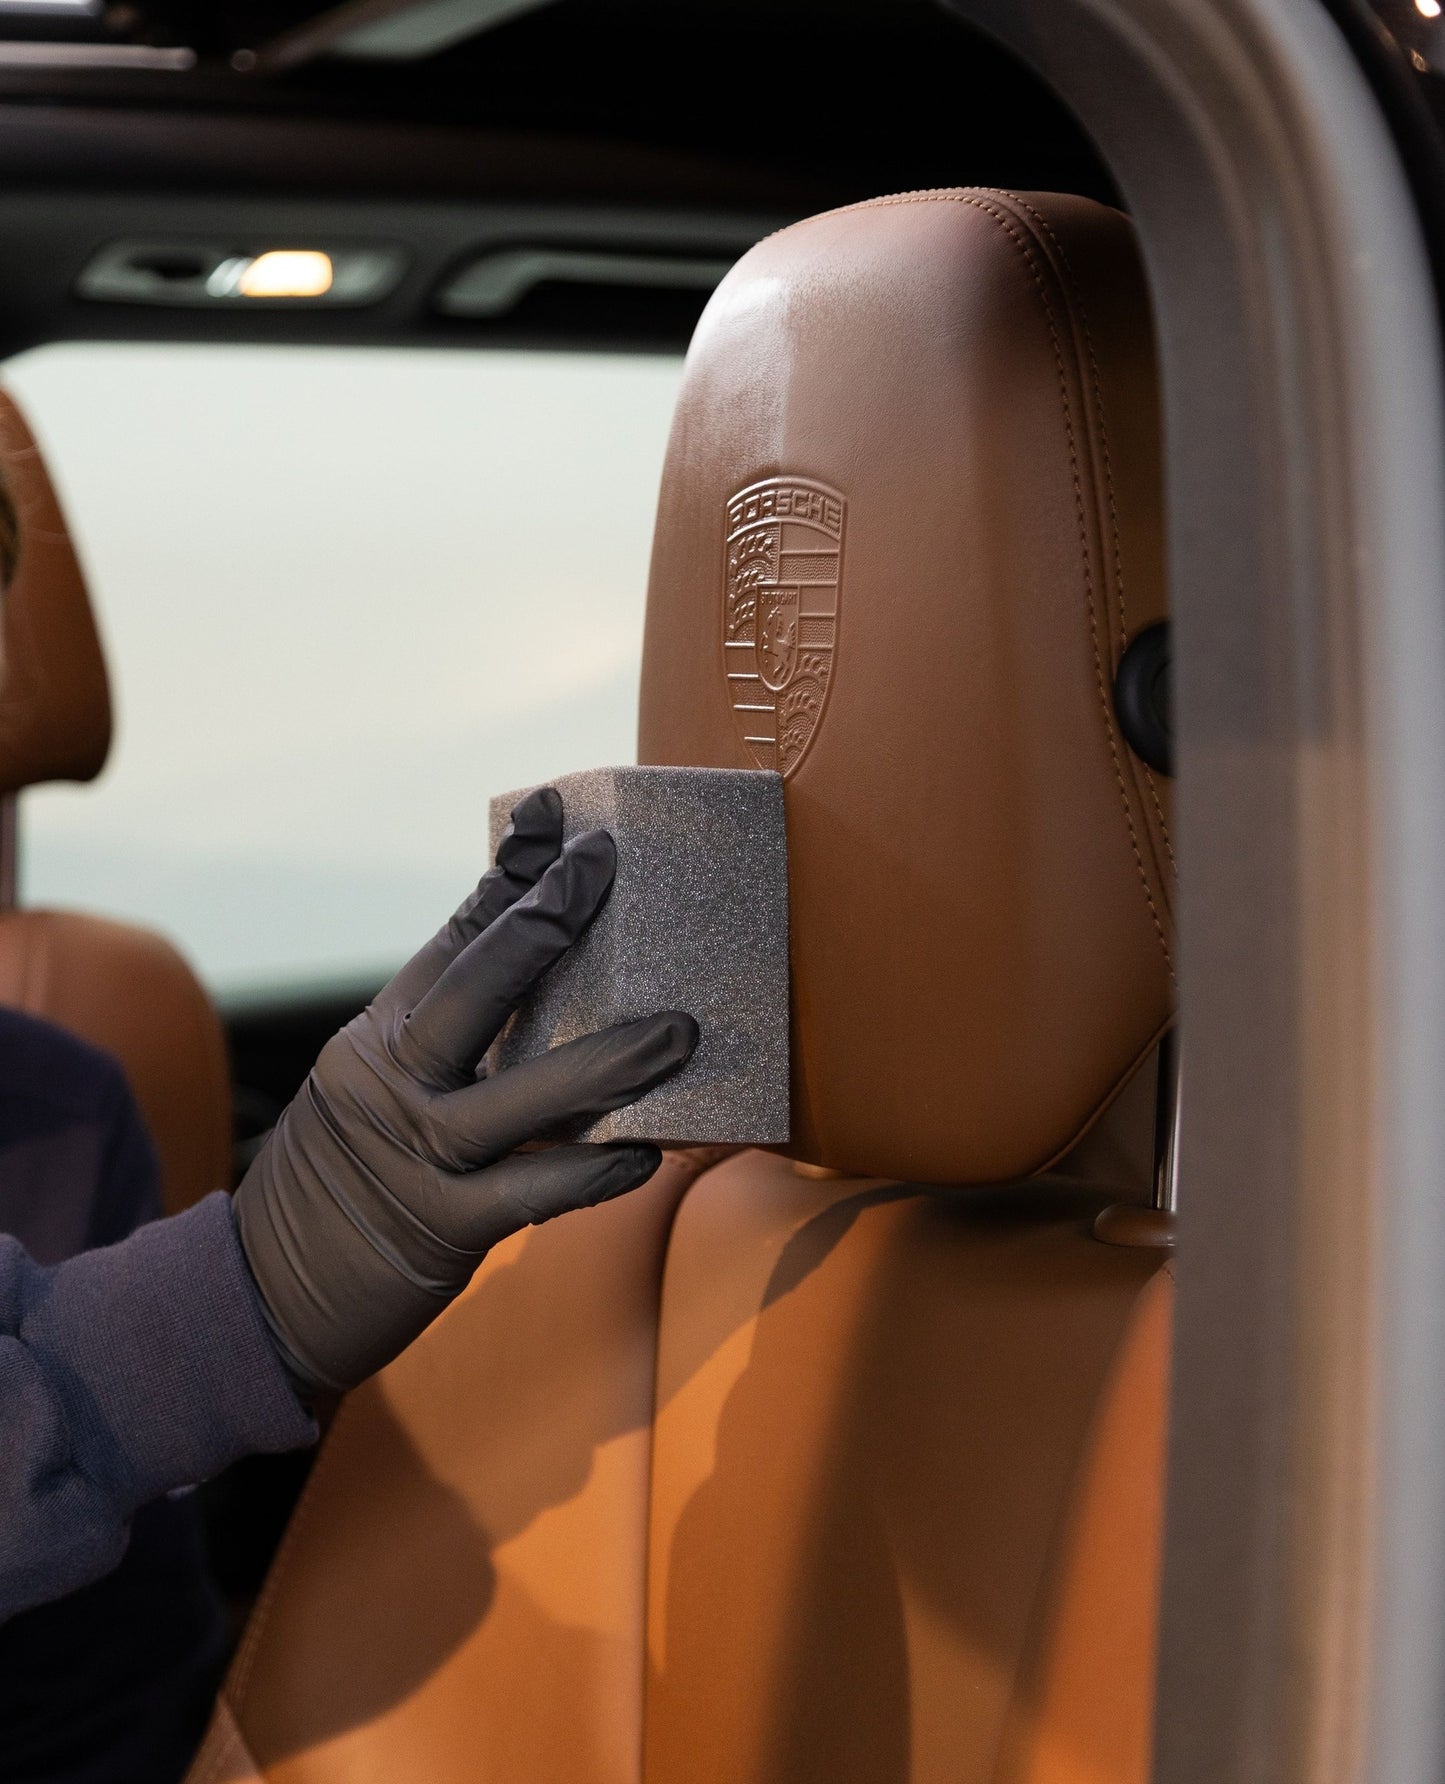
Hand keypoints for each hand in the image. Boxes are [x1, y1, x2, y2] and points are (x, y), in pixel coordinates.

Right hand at [234, 788, 697, 1398]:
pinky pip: (531, 1195)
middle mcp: (389, 1084)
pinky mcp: (441, 1228)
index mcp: (377, 1041)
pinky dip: (590, 1175)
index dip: (506, 877)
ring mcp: (415, 1156)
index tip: (555, 814)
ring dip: (604, 1062)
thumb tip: (541, 975)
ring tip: (680, 1032)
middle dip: (541, 923)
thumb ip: (446, 1040)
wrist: (266, 1296)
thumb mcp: (376, 1092)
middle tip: (605, 867)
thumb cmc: (349, 1182)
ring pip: (514, 1098)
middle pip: (468, 990)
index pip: (449, 943)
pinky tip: (645, 1156)